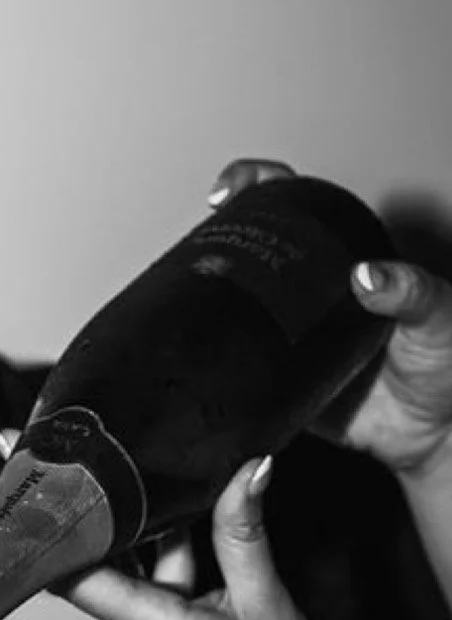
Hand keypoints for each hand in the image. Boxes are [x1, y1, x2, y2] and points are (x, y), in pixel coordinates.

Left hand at [65, 458, 366, 619]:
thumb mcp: (264, 599)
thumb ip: (243, 530)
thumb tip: (248, 466)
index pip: (70, 573)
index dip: (46, 527)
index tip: (30, 480)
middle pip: (96, 560)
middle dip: (95, 507)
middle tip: (89, 446)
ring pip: (129, 566)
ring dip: (140, 522)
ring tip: (144, 459)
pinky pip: (153, 582)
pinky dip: (164, 546)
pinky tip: (186, 506)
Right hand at [210, 157, 451, 480]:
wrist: (429, 433)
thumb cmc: (443, 365)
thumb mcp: (437, 314)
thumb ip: (410, 291)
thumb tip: (367, 277)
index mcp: (344, 262)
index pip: (297, 206)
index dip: (262, 186)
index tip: (238, 187)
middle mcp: (310, 294)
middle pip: (254, 247)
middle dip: (219, 230)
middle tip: (206, 231)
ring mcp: (289, 336)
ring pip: (238, 305)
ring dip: (210, 293)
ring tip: (192, 284)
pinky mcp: (277, 381)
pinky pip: (240, 367)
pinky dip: (218, 360)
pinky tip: (203, 352)